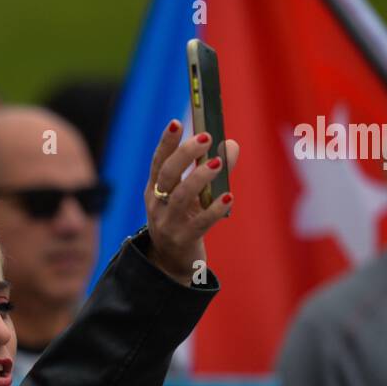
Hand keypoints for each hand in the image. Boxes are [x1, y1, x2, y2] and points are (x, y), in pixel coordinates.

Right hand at [144, 120, 238, 284]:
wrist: (172, 262)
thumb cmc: (184, 220)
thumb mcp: (194, 195)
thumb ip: (212, 169)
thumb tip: (231, 145)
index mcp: (155, 189)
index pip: (158, 161)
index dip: (166, 142)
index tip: (177, 122)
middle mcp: (156, 204)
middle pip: (167, 174)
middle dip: (186, 153)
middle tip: (206, 137)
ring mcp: (167, 223)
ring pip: (181, 196)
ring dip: (200, 177)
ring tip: (218, 163)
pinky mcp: (183, 239)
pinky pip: (200, 222)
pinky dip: (215, 208)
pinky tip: (228, 196)